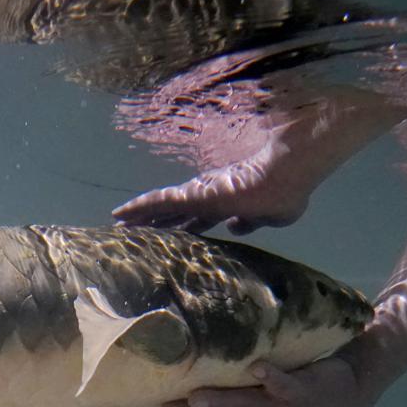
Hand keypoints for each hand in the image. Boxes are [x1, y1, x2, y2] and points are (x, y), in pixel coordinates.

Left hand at [112, 158, 309, 235]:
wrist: (287, 173)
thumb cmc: (285, 192)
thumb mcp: (273, 217)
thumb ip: (251, 223)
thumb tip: (233, 227)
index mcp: (227, 204)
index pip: (199, 219)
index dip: (183, 227)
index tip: (170, 234)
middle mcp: (209, 197)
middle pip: (175, 213)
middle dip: (155, 223)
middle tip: (134, 230)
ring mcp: (198, 194)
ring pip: (161, 206)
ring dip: (140, 216)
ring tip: (118, 223)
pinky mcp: (192, 193)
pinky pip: (158, 201)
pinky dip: (139, 207)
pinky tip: (121, 214)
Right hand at [139, 355, 378, 406]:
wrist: (354, 381)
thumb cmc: (302, 372)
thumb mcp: (265, 371)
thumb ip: (238, 363)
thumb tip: (203, 337)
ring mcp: (280, 403)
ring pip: (245, 405)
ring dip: (220, 402)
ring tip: (194, 399)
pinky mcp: (304, 389)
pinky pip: (285, 383)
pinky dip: (271, 377)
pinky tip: (258, 368)